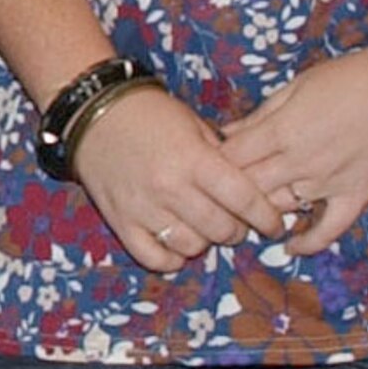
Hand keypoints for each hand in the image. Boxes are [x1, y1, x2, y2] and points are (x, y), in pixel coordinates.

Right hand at [74, 87, 289, 272]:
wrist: (93, 110)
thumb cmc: (148, 112)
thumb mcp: (192, 123)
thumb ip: (221, 156)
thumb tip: (249, 187)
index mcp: (193, 159)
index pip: (244, 199)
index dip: (266, 216)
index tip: (274, 223)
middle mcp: (170, 187)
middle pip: (222, 229)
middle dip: (237, 229)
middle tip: (236, 221)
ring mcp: (144, 208)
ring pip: (192, 247)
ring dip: (205, 241)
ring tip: (203, 226)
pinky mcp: (120, 221)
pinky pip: (154, 258)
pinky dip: (170, 258)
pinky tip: (176, 243)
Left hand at [221, 52, 367, 255]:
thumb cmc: (348, 79)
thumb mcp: (295, 87)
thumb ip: (260, 115)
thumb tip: (227, 132)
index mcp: (282, 131)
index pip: (233, 159)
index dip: (213, 164)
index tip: (204, 165)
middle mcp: (301, 162)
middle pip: (249, 188)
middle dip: (228, 192)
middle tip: (217, 194)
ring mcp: (329, 183)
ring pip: (281, 210)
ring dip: (261, 214)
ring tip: (244, 215)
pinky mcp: (356, 196)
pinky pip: (329, 229)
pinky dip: (308, 242)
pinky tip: (291, 246)